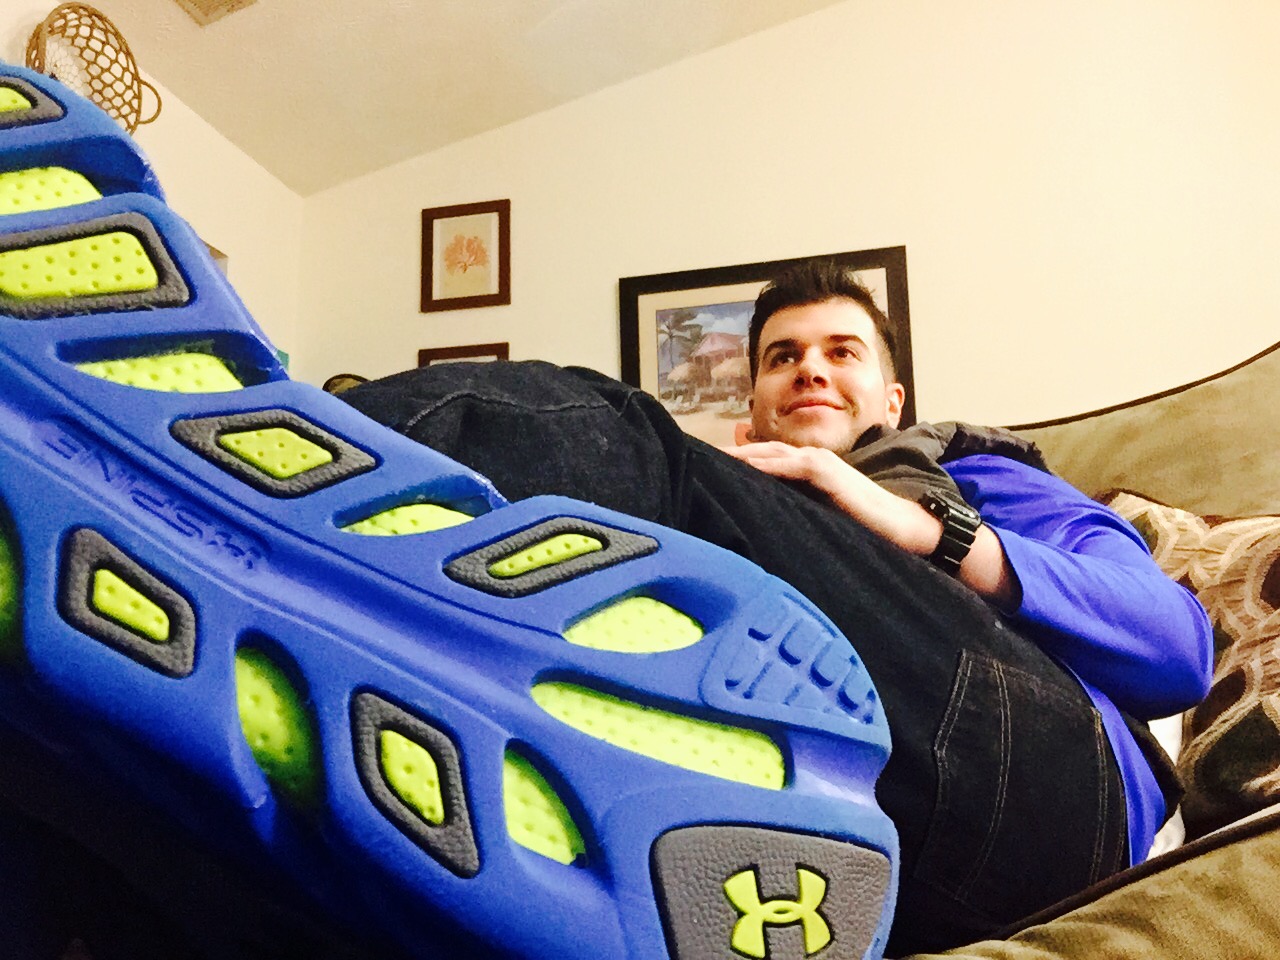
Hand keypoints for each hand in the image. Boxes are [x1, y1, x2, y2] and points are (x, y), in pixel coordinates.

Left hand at [720, 441, 940, 552]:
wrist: (898, 524)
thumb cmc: (860, 526)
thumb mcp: (818, 515)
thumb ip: (793, 512)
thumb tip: (763, 525)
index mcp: (807, 468)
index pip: (764, 458)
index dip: (736, 459)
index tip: (706, 464)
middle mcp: (810, 458)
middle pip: (759, 450)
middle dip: (728, 453)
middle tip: (694, 455)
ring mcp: (817, 462)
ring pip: (768, 453)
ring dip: (738, 455)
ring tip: (707, 458)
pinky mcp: (824, 471)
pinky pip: (787, 465)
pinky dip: (763, 464)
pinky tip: (740, 466)